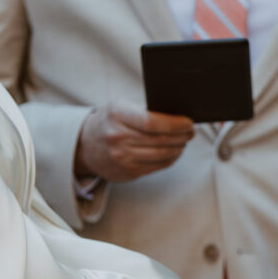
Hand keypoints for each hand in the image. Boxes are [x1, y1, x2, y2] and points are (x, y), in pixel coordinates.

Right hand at [75, 103, 194, 181]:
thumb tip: (179, 116)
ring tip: (185, 141)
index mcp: (117, 114)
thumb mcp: (121, 107)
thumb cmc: (111, 121)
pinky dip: (171, 159)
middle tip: (191, 132)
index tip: (189, 123)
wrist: (86, 145)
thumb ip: (145, 110)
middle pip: (160, 139)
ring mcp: (122, 157)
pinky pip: (158, 166)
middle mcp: (117, 137)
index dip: (175, 124)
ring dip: (179, 148)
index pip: (151, 121)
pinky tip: (175, 151)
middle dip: (182, 136)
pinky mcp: (128, 172)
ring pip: (162, 155)